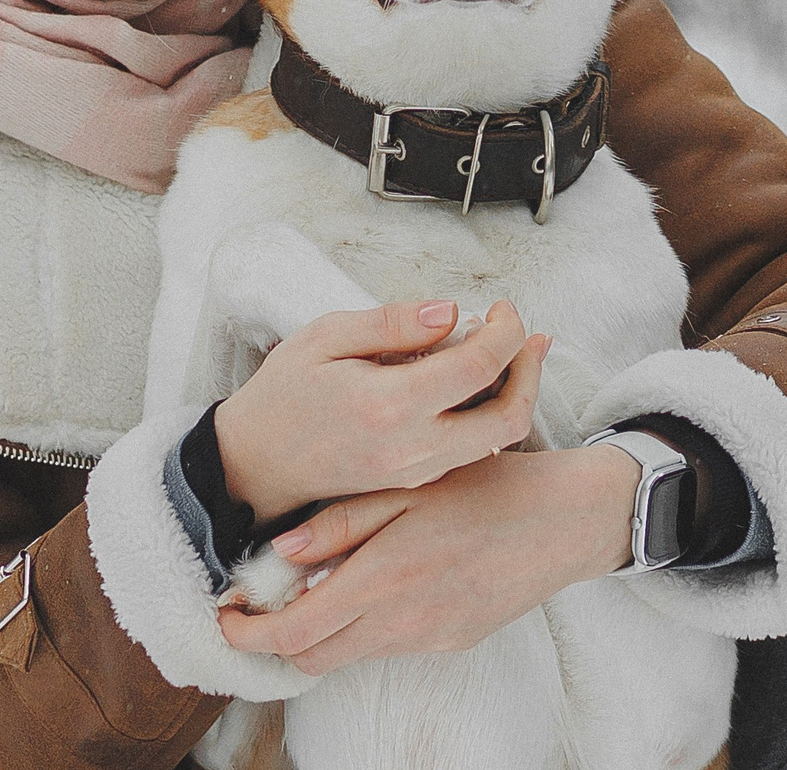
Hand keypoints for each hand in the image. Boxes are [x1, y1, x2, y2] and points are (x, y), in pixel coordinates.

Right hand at [214, 300, 547, 523]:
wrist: (256, 463)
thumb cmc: (284, 394)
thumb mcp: (324, 337)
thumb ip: (391, 323)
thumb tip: (450, 310)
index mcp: (389, 405)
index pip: (479, 366)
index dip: (505, 330)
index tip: (500, 307)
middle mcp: (413, 448)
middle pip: (510, 416)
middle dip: (530, 368)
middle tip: (522, 332)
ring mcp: (418, 471)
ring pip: (500, 439)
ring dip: (516, 392)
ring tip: (510, 351)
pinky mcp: (417, 480)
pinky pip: (474, 450)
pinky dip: (490, 413)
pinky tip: (479, 382)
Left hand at [216, 443, 640, 675]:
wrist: (565, 521)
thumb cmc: (485, 488)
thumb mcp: (407, 487)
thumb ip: (340, 523)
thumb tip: (278, 552)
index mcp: (383, 579)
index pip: (295, 633)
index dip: (249, 633)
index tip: (225, 614)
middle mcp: (403, 623)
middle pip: (313, 657)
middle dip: (276, 638)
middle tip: (257, 603)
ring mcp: (429, 639)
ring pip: (350, 654)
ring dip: (321, 629)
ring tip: (314, 582)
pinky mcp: (452, 641)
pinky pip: (389, 644)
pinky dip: (363, 624)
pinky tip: (370, 581)